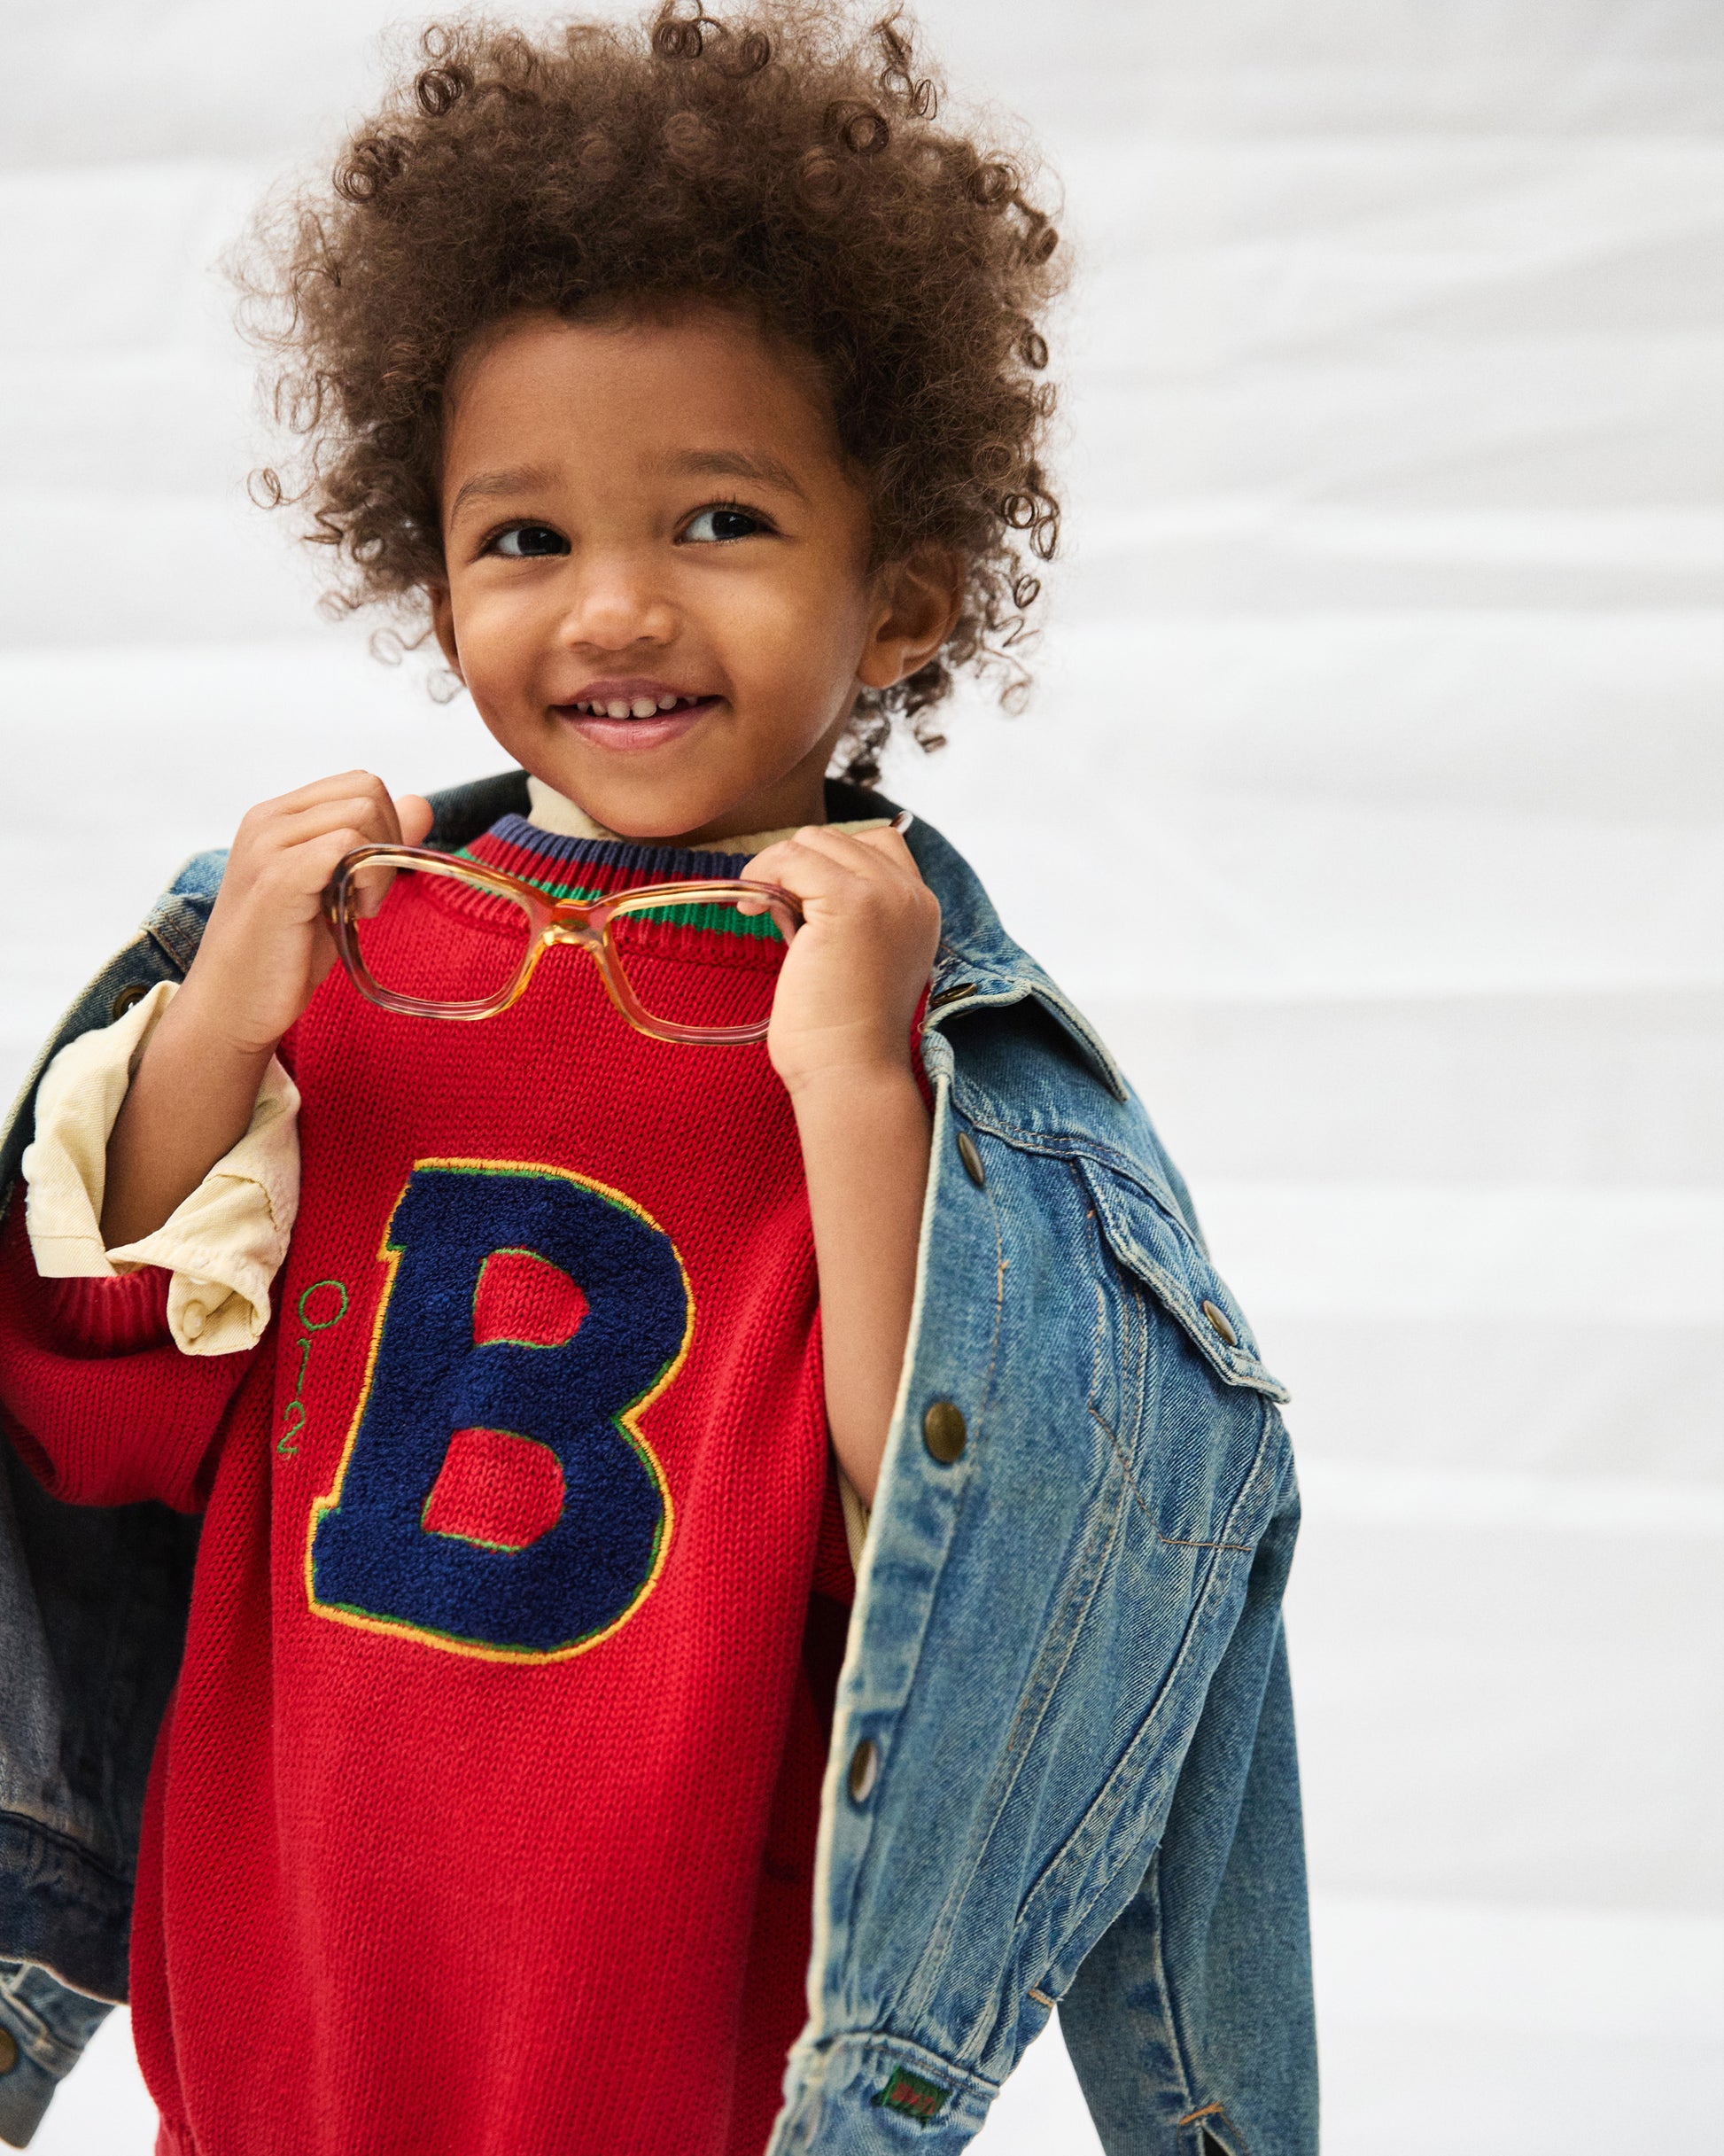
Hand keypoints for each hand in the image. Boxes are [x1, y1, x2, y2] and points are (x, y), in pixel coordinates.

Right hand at [174, 773, 432, 1060]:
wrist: (233, 1007)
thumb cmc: (283, 953)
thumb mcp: (339, 888)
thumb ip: (375, 843)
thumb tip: (421, 803)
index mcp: (277, 817)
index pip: (359, 783)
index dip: (387, 826)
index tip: (373, 878)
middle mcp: (267, 820)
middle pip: (367, 790)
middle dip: (389, 841)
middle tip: (367, 896)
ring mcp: (267, 847)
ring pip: (362, 813)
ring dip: (379, 864)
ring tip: (357, 907)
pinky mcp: (276, 879)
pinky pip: (346, 846)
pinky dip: (369, 879)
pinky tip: (354, 913)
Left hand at [743, 823, 940, 1098]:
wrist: (850, 1074)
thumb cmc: (843, 1034)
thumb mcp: (855, 959)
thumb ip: (842, 915)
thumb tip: (790, 880)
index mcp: (920, 910)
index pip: (874, 845)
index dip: (827, 866)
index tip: (799, 906)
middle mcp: (912, 895)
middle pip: (839, 839)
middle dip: (799, 869)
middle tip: (778, 917)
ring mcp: (885, 894)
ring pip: (813, 841)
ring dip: (778, 870)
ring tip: (769, 918)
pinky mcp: (851, 902)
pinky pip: (792, 857)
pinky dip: (763, 873)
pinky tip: (751, 910)